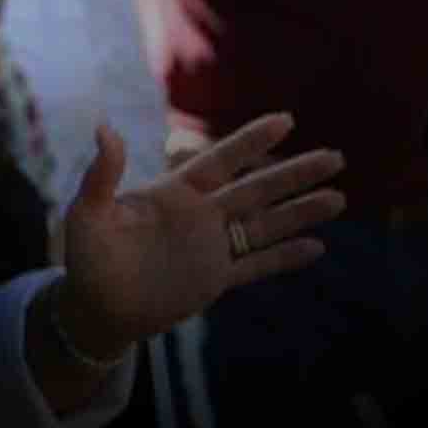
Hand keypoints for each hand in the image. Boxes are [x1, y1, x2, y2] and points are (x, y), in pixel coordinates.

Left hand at [58, 114, 344, 354]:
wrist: (96, 307)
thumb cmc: (88, 256)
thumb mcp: (89, 213)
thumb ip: (102, 174)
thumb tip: (104, 127)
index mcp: (174, 193)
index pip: (220, 160)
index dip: (251, 141)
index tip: (286, 120)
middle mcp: (200, 215)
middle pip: (257, 189)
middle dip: (294, 173)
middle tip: (335, 157)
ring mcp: (211, 247)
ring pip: (265, 225)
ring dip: (301, 212)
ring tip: (340, 197)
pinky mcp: (215, 279)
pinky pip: (257, 265)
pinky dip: (285, 257)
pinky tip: (318, 247)